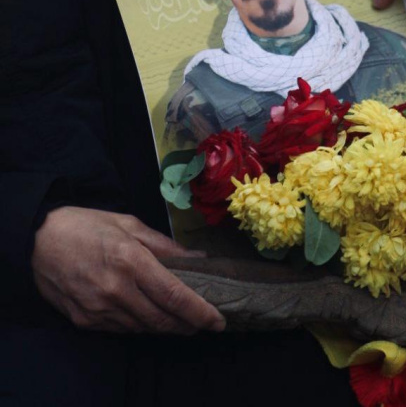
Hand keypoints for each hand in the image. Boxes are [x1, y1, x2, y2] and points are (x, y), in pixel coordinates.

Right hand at [32, 206, 225, 334]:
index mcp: (130, 260)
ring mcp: (98, 308)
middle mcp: (115, 289)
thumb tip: (198, 258)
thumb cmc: (88, 225)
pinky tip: (149, 315)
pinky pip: (122, 329)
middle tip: (203, 323)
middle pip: (161, 319)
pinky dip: (141, 325)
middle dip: (187, 325)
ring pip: (143, 328)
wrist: (38, 240)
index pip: (174, 295)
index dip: (199, 312)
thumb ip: (166, 246)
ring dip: (165, 326)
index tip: (218, 321)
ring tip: (180, 318)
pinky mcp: (84, 320)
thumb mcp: (130, 225)